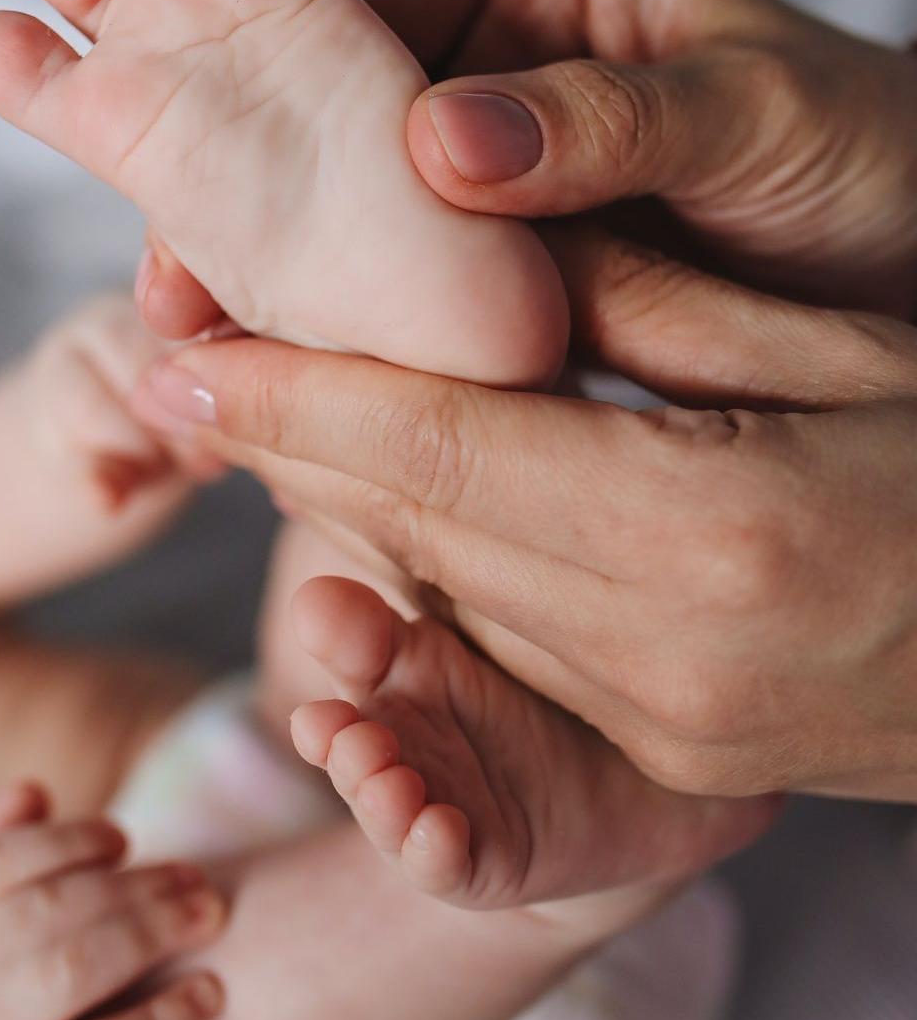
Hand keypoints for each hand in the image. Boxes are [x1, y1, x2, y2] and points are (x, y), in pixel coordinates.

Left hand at [131, 227, 916, 801]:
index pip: (436, 450)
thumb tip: (482, 264)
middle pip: (416, 528)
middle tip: (189, 365)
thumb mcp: (832, 351)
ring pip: (448, 590)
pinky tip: (393, 497)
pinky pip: (510, 641)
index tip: (187, 351)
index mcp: (706, 530)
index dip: (294, 397)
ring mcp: (662, 722)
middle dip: (289, 444)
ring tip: (266, 413)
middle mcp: (662, 652)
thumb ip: (649, 316)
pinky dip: (438, 563)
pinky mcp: (669, 754)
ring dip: (348, 503)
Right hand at [140, 0, 916, 337]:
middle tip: (178, 300)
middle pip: (325, 138)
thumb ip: (612, 118)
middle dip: (242, 210)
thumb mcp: (762, 112)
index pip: (353, 17)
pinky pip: (412, 318)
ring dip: (286, 297)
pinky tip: (318, 405)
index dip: (257, 80)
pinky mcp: (508, 300)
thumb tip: (444, 138)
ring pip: (355, 240)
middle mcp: (490, 101)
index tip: (187, 163)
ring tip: (216, 365)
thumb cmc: (871, 153)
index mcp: (528, 7)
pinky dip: (362, 358)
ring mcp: (492, 210)